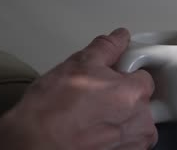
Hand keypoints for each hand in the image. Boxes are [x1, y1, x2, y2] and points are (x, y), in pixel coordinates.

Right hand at [0, 28, 157, 149]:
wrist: (33, 145)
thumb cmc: (51, 110)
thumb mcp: (78, 64)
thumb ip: (107, 47)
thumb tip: (120, 37)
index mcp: (135, 94)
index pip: (143, 76)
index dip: (124, 76)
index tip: (109, 80)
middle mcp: (141, 122)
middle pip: (141, 102)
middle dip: (122, 98)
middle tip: (95, 99)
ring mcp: (133, 144)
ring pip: (134, 124)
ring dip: (118, 120)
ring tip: (90, 118)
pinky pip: (126, 143)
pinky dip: (113, 139)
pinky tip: (92, 133)